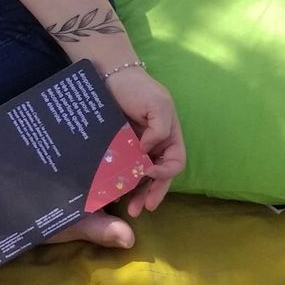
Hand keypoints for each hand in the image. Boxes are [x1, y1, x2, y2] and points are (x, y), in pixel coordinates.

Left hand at [101, 65, 185, 216]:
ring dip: (137, 193)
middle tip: (141, 208)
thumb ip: (160, 129)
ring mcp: (136, 149)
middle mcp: (155, 146)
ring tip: (130, 208)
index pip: (175, 162)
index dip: (165, 172)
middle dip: (152, 193)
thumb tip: (147, 152)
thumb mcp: (158, 104)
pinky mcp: (118, 149)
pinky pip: (123, 169)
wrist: (110, 75)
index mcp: (170, 137)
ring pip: (141, 177)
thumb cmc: (138, 88)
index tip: (149, 173)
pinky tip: (114, 191)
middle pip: (159, 176)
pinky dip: (122, 181)